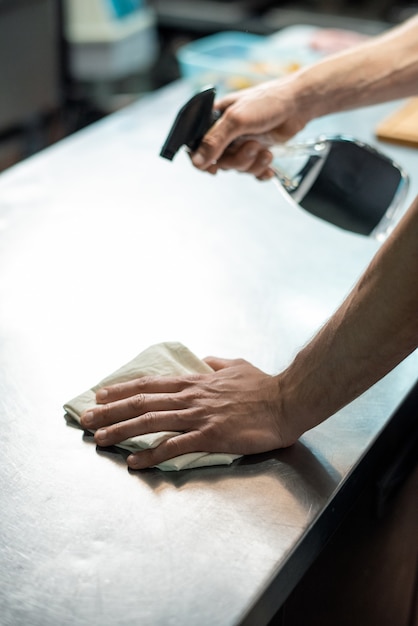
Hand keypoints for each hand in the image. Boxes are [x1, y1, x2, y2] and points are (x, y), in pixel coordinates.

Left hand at [80, 356, 295, 469]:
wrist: (286, 401)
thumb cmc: (264, 385)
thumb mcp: (236, 365)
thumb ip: (217, 363)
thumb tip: (205, 360)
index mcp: (196, 382)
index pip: (150, 384)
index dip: (123, 390)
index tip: (101, 394)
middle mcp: (191, 397)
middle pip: (142, 402)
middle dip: (110, 411)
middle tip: (86, 418)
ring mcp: (198, 416)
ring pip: (151, 422)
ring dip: (122, 431)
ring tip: (100, 439)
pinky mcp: (209, 436)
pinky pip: (174, 446)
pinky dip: (152, 454)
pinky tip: (135, 462)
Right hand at [191, 75, 309, 177]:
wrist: (298, 104)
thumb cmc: (266, 102)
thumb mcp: (236, 119)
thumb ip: (214, 141)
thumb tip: (197, 162)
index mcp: (215, 121)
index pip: (198, 146)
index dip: (203, 160)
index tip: (213, 168)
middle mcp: (227, 134)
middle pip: (221, 162)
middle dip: (238, 159)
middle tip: (253, 146)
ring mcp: (242, 144)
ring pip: (238, 168)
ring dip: (253, 163)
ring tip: (265, 150)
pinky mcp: (258, 152)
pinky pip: (253, 172)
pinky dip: (261, 171)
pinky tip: (269, 164)